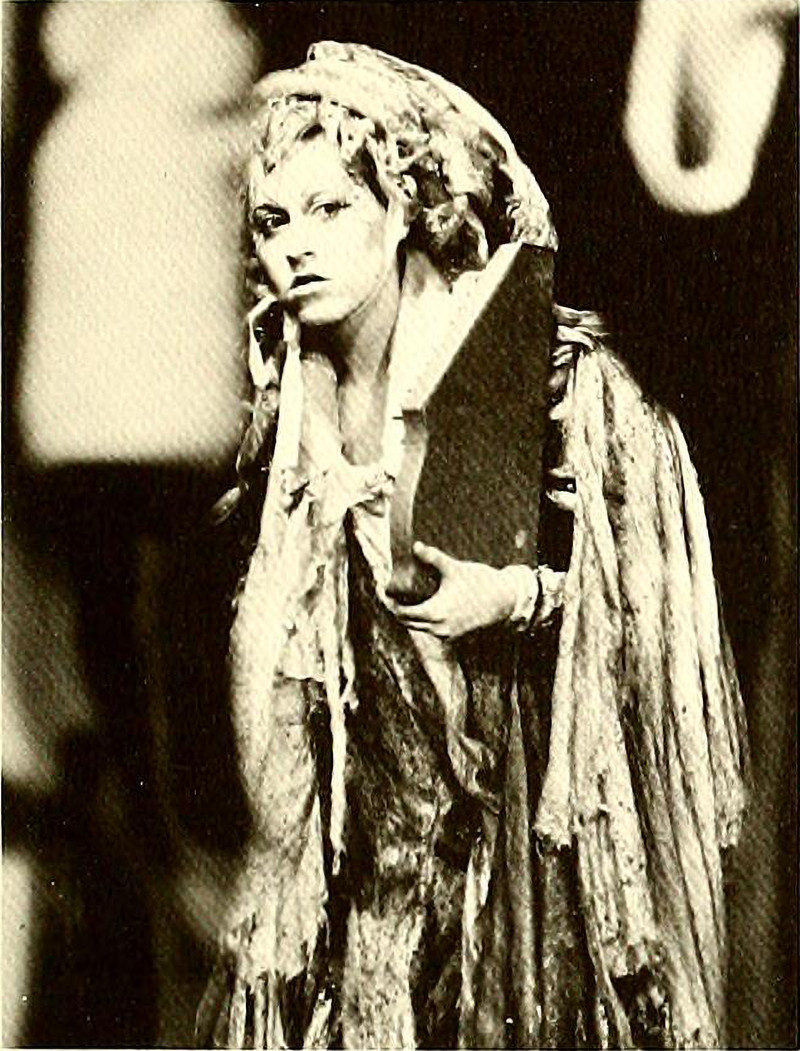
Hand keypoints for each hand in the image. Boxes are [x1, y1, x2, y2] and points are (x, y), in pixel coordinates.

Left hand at [391, 542, 519, 639]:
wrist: (505, 600)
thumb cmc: (480, 584)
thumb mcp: (454, 569)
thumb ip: (433, 558)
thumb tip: (415, 546)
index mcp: (434, 613)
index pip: (401, 614)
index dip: (391, 604)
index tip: (387, 592)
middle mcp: (437, 628)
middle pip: (407, 622)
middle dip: (399, 609)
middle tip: (394, 594)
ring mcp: (446, 634)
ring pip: (420, 627)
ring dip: (412, 615)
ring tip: (409, 598)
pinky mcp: (454, 635)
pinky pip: (433, 630)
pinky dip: (426, 620)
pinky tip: (428, 605)